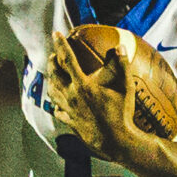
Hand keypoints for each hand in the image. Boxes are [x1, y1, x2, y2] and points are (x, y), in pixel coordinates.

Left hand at [45, 33, 134, 160]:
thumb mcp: (126, 88)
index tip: (56, 34)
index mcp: (83, 85)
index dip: (61, 45)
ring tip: (52, 75)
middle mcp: (72, 96)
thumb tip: (120, 46)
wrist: (117, 142)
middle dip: (52, 62)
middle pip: (54, 75)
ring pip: (52, 92)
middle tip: (54, 55)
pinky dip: (55, 103)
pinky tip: (57, 103)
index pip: (68, 59)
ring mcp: (69, 110)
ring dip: (50, 80)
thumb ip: (122, 65)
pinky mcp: (70, 122)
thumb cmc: (122, 114)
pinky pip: (57, 111)